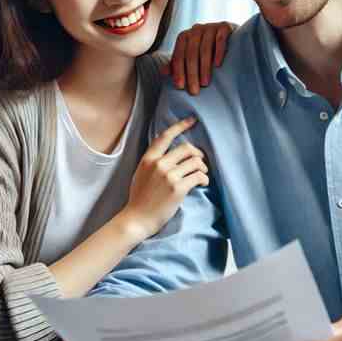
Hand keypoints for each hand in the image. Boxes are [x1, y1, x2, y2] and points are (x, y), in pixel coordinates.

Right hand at [124, 116, 208, 237]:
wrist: (137, 220)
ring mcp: (168, 176)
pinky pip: (198, 176)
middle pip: (187, 148)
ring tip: (202, 174)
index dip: (181, 125)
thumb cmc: (139, 198)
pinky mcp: (177, 188)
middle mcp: (158, 164)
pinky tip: (203, 183)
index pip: (166, 136)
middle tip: (201, 162)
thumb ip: (152, 160)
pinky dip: (204, 178)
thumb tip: (165, 144)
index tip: (193, 120)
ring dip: (203, 167)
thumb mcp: (141, 173)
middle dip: (198, 154)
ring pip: (195, 162)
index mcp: (148, 159)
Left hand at [163, 21, 235, 93]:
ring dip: (204, 67)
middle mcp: (196, 30)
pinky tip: (218, 65)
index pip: (178, 55)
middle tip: (194, 90)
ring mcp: (210, 27)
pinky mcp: (224, 26)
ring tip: (205, 83)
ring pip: (205, 48)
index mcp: (184, 36)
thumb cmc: (208, 49)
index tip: (180, 87)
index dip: (178, 71)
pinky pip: (220, 39)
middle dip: (191, 73)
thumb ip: (178, 63)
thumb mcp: (192, 56)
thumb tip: (163, 72)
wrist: (230, 36)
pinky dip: (218, 52)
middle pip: (191, 53)